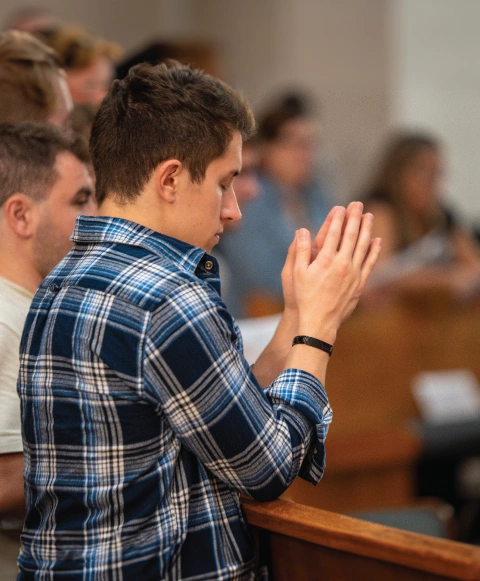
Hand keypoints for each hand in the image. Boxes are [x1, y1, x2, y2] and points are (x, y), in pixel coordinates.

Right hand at [293, 202, 380, 341]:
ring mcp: (353, 274)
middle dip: (354, 218)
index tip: (340, 207)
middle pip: (350, 235)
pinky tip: (376, 240)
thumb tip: (302, 230)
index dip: (337, 218)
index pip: (333, 233)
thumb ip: (300, 250)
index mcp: (325, 260)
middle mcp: (342, 264)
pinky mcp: (359, 284)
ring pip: (362, 246)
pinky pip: (369, 263)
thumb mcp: (295, 273)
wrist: (319, 322)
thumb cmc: (304, 297)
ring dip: (366, 229)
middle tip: (357, 204)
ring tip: (369, 215)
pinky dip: (373, 250)